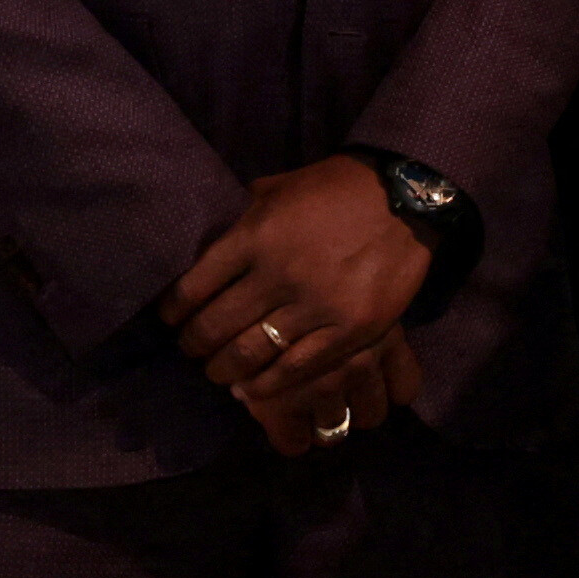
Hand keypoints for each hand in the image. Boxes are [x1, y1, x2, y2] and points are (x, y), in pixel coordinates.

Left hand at [160, 156, 437, 436]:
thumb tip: (213, 246)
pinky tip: (253, 389)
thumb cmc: (337, 188)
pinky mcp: (349, 329)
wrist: (406, 195)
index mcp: (255, 235)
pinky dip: (267, 386)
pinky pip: (296, 369)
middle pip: (216, 327)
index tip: (172, 321)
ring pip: (251, 354)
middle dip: (195, 346)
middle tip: (193, 351)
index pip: (194, 287)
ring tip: (220, 373)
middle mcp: (278, 273)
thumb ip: (245, 217)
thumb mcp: (280, 188)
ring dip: (225, 370)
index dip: (174, 312)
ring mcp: (315, 305)